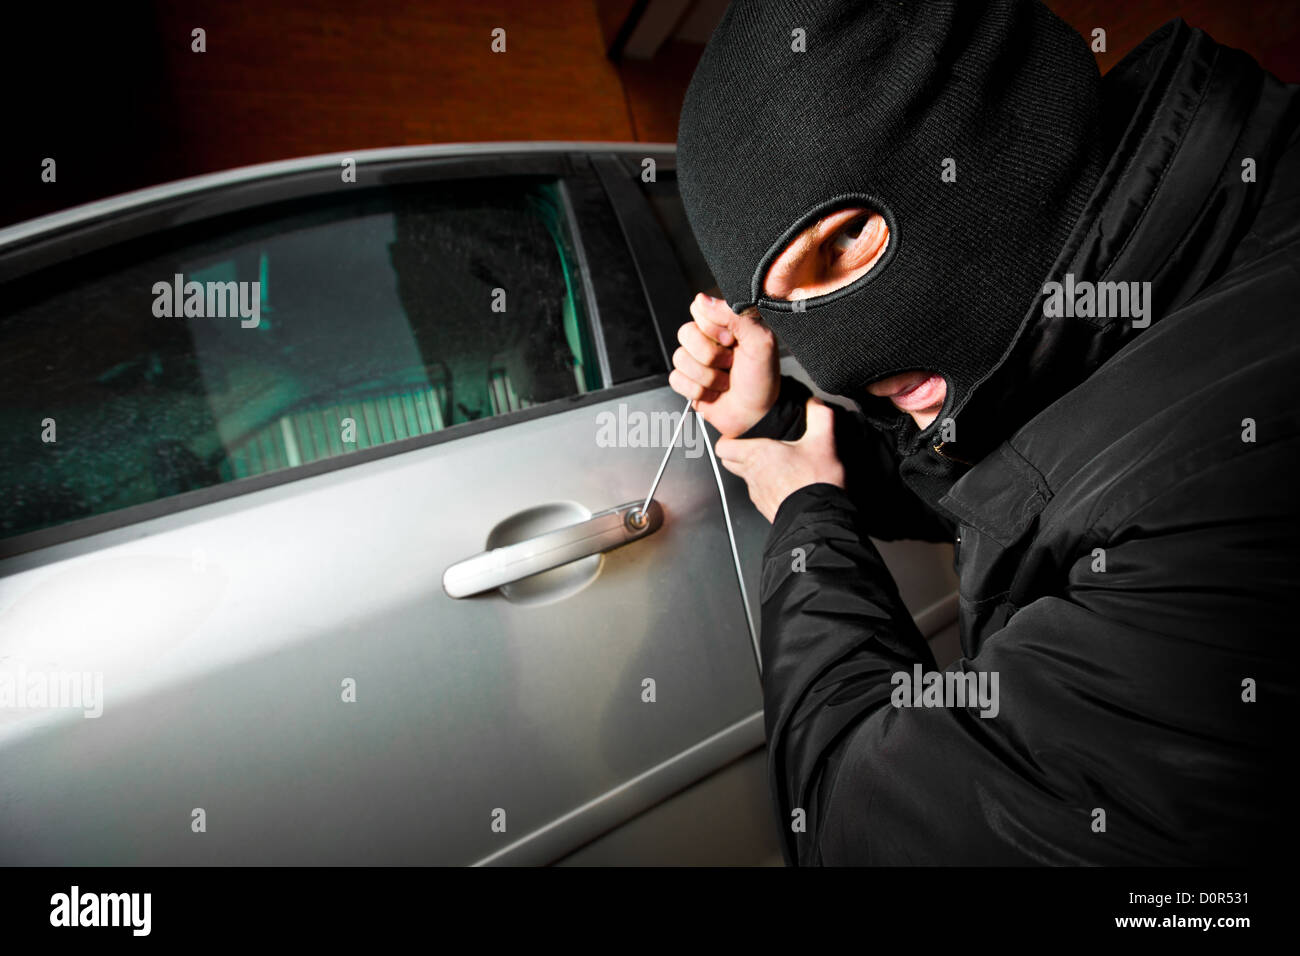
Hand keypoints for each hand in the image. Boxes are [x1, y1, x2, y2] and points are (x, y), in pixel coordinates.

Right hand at [669, 292, 779, 437]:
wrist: (757, 416)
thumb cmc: (763, 380)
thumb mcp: (761, 342)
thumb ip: (736, 315)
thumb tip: (702, 299)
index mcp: (725, 324)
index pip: (699, 310)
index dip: (714, 328)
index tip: (733, 341)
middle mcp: (708, 339)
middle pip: (686, 333)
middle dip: (711, 356)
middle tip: (731, 364)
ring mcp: (695, 361)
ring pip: (680, 358)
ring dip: (708, 377)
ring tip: (725, 382)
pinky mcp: (687, 381)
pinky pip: (676, 379)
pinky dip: (698, 391)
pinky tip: (713, 393)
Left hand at [715, 398, 844, 522]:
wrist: (820, 520)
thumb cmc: (815, 482)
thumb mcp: (823, 442)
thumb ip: (820, 417)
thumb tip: (815, 403)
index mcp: (757, 454)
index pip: (723, 446)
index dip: (728, 439)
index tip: (741, 434)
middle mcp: (751, 474)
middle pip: (729, 462)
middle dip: (738, 454)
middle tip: (757, 446)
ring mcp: (757, 494)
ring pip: (744, 478)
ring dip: (754, 471)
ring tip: (775, 464)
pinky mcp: (766, 508)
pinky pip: (759, 494)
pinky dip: (767, 487)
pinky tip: (785, 483)